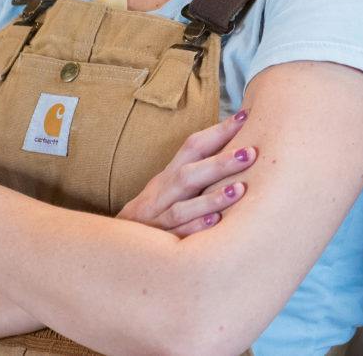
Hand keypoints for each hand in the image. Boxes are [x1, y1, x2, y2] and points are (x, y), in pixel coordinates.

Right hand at [116, 110, 256, 236]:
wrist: (113, 244)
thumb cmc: (156, 209)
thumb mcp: (170, 185)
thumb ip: (199, 168)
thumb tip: (238, 146)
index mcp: (168, 176)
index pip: (192, 148)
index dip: (218, 132)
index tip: (246, 116)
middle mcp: (161, 194)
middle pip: (187, 176)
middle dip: (219, 164)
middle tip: (249, 153)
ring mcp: (156, 220)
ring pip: (181, 209)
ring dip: (210, 199)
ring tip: (238, 190)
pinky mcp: (156, 245)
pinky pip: (175, 237)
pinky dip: (194, 229)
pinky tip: (215, 223)